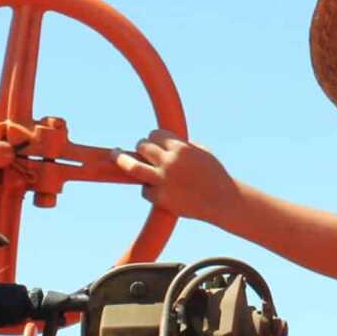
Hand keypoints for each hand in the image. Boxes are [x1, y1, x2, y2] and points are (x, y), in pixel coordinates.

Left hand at [112, 130, 240, 223]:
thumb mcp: (202, 152)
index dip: (153, 138)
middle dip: (141, 147)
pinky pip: (145, 190)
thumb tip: (163, 141)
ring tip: (114, 154)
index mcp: (181, 148)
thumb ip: (182, 145)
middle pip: (142, 147)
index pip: (155, 135)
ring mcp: (163, 180)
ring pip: (132, 167)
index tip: (152, 142)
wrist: (222, 201)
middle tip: (139, 150)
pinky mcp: (161, 198)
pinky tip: (156, 189)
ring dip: (121, 159)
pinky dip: (148, 188)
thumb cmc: (214, 175)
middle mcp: (170, 162)